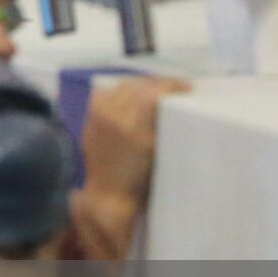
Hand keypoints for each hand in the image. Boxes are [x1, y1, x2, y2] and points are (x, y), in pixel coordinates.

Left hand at [81, 76, 190, 211]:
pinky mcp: (90, 119)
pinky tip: (130, 94)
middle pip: (138, 85)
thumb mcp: (160, 152)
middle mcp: (114, 118)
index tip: (187, 87)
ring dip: (140, 84)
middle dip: (159, 83)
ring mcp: (99, 117)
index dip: (172, 85)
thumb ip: (163, 125)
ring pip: (121, 86)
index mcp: (135, 130)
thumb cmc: (141, 181)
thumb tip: (176, 101)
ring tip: (155, 88)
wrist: (108, 194)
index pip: (153, 92)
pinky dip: (119, 91)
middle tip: (174, 86)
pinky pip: (104, 93)